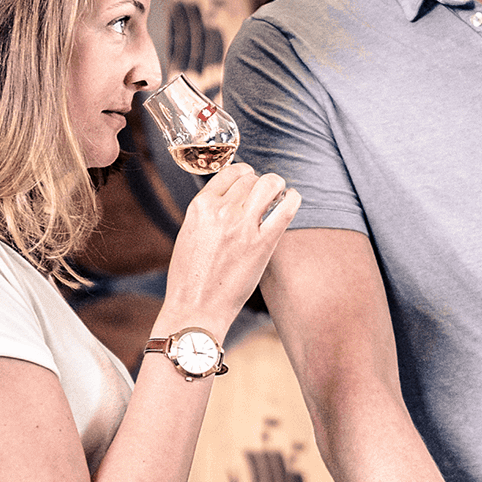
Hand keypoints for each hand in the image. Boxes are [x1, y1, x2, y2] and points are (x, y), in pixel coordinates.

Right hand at [158, 162, 298, 333]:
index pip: (230, 173)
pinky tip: (292, 201)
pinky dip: (293, 199)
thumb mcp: (188, 234)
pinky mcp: (263, 243)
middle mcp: (221, 210)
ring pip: (270, 184)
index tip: (249, 182)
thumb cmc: (189, 278)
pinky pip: (286, 208)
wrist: (195, 308)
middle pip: (251, 178)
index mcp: (200, 206)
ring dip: (277, 187)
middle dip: (259, 183)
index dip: (243, 175)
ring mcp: (243, 226)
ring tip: (278, 197)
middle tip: (264, 196)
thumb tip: (228, 202)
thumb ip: (207, 215)